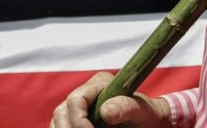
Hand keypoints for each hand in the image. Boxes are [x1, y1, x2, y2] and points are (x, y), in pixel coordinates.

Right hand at [50, 72, 169, 127]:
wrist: (148, 123)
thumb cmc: (147, 116)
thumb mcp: (142, 112)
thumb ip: (127, 107)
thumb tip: (106, 111)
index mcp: (100, 83)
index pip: (76, 100)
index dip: (78, 120)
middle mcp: (85, 93)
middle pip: (61, 113)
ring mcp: (77, 107)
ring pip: (57, 122)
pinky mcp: (75, 120)